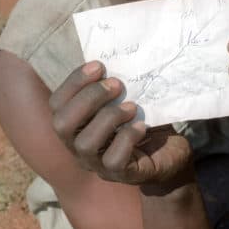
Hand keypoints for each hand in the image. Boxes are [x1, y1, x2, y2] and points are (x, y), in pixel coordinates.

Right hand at [49, 61, 192, 187]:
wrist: (172, 155)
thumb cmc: (143, 123)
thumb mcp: (126, 100)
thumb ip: (113, 87)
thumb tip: (115, 53)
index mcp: (76, 126)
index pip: (57, 104)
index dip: (73, 82)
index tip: (99, 66)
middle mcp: (79, 147)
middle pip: (62, 124)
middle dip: (88, 99)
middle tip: (117, 85)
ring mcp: (98, 165)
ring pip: (85, 144)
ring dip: (108, 118)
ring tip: (131, 107)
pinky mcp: (121, 175)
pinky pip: (113, 161)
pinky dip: (126, 139)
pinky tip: (141, 127)